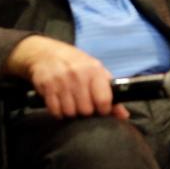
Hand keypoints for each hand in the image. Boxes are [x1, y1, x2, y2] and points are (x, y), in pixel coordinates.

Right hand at [3, 35, 127, 119]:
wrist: (46, 53)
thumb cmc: (76, 63)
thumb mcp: (96, 71)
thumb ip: (110, 93)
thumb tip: (123, 115)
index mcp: (94, 70)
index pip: (103, 99)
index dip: (104, 110)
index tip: (102, 110)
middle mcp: (78, 75)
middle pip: (86, 110)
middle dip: (87, 112)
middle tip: (85, 105)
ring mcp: (61, 81)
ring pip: (70, 112)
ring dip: (72, 112)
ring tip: (73, 103)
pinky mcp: (46, 87)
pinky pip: (55, 111)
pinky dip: (59, 112)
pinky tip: (61, 103)